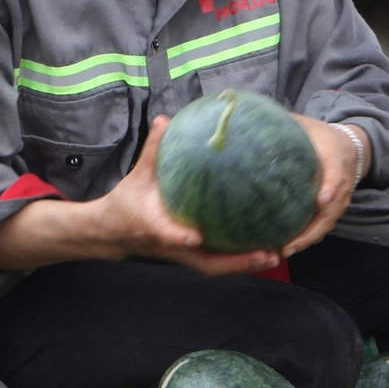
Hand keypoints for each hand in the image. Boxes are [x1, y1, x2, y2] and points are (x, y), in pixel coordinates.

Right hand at [95, 117, 281, 275]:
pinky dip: (239, 260)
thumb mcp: (138, 175)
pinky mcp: (190, 256)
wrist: (113, 232)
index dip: (179, 237)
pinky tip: (264, 250)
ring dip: (244, 265)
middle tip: (267, 253)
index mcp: (155, 227)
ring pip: (215, 267)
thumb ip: (153, 150)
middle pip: (206, 263)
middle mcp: (173, 247)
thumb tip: (165, 120)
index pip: (167, 234)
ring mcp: (183, 255)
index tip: (196, 237)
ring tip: (274, 255)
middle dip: (236, 262)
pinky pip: (217, 261)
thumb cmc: (127, 201)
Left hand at [278, 116, 366, 258]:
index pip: (336, 174)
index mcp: (336, 159)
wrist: (350, 148)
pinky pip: (321, 228)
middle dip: (312, 231)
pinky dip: (306, 239)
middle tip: (289, 245)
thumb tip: (251, 120)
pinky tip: (284, 248)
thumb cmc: (321, 136)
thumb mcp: (307, 126)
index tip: (321, 200)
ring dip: (306, 240)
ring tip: (283, 252)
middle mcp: (341, 184)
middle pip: (331, 212)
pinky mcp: (333, 211)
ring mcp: (339, 201)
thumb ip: (285, 124)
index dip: (330, 187)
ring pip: (326, 225)